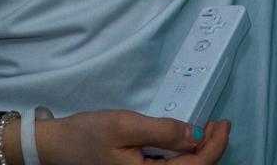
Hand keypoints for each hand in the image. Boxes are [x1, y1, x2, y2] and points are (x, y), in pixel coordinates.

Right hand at [0, 110, 229, 164]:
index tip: (223, 123)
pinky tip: (182, 138)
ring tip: (205, 128)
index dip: (215, 146)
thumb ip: (162, 130)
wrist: (53, 148)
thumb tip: (195, 134)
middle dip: (210, 148)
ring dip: (196, 151)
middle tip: (218, 123)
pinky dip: (180, 154)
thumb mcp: (125, 126)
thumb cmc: (85, 136)